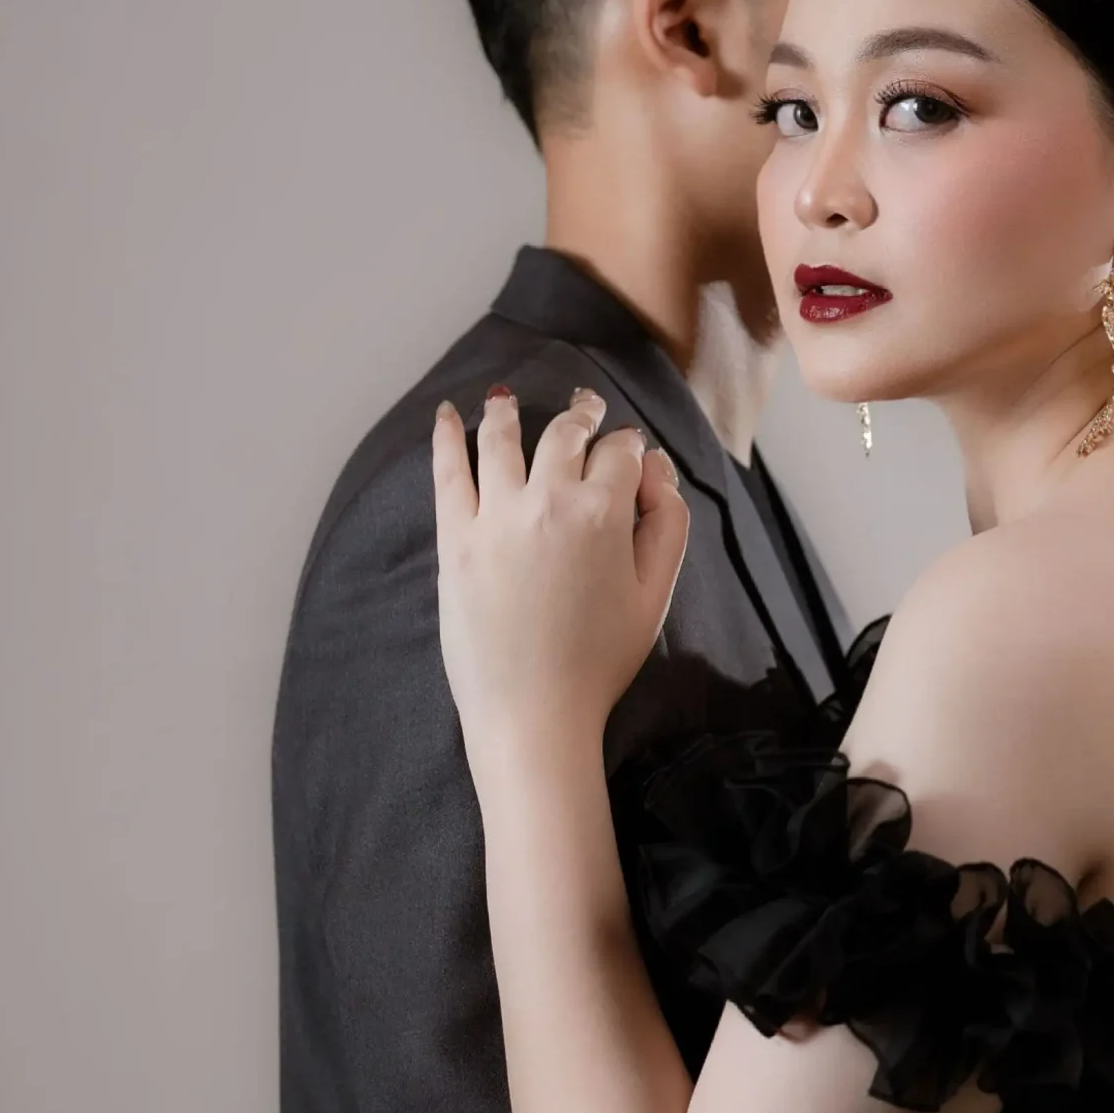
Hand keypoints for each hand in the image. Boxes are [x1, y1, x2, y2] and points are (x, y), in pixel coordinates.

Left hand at [431, 384, 688, 762]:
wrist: (533, 714)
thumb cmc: (600, 662)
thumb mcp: (655, 595)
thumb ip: (667, 524)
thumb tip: (655, 470)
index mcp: (604, 513)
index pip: (620, 452)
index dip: (629, 447)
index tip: (629, 452)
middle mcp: (548, 501)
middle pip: (565, 435)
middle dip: (581, 415)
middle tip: (585, 407)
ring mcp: (495, 517)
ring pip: (503, 439)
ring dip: (508, 411)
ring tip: (507, 398)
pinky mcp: (456, 540)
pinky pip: (448, 472)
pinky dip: (446, 437)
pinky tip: (445, 416)